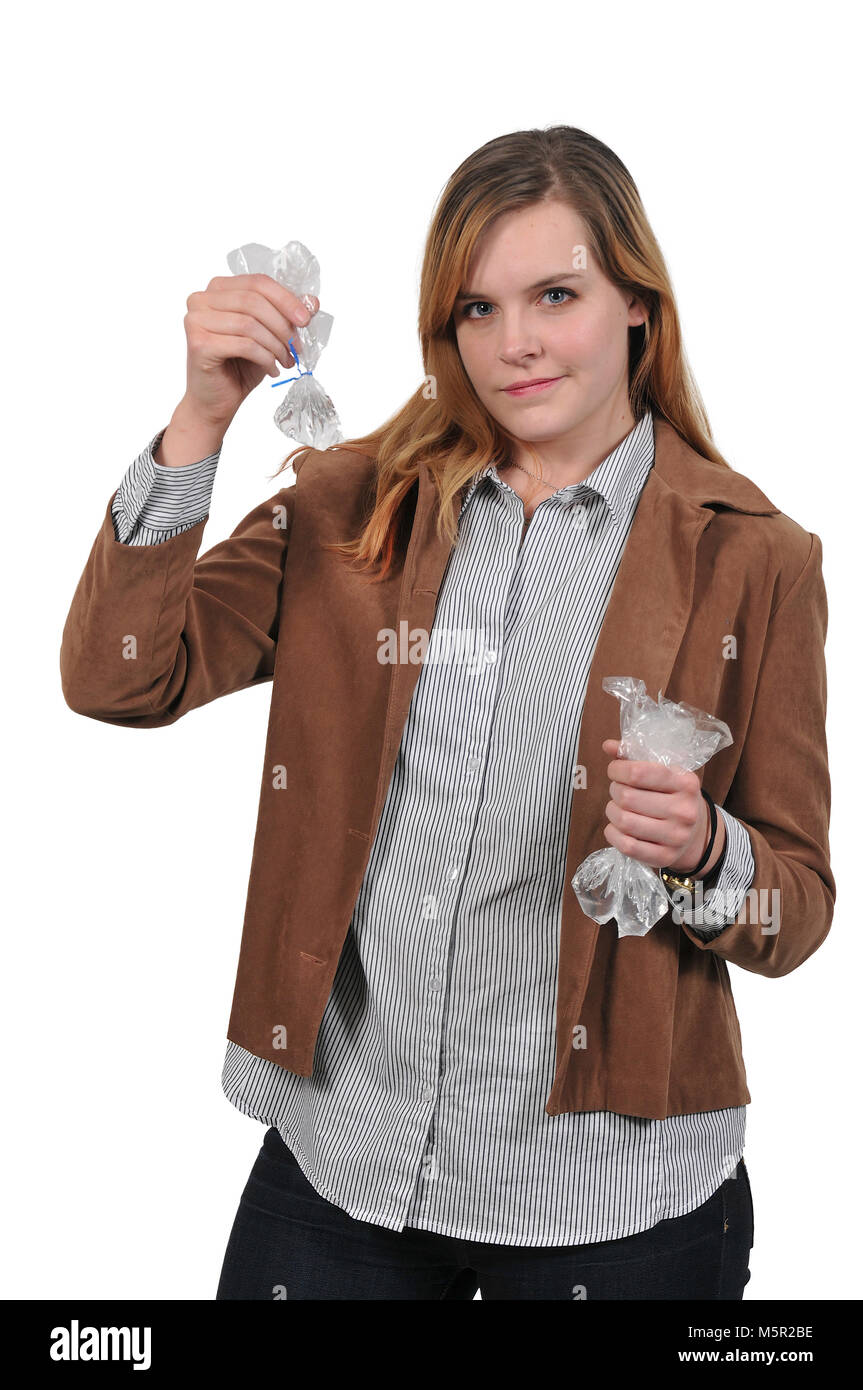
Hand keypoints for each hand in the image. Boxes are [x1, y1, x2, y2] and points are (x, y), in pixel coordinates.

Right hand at [181, 273, 319, 432]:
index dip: (286, 299)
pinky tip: (272, 370)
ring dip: (276, 345)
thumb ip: (285, 314)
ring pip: (250, 324)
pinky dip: (265, 358)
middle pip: (254, 301)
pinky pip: (244, 344)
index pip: (258, 282)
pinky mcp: (199, 344)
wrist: (215, 401)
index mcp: (217, 289)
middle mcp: (201, 300)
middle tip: (297, 348)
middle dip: (283, 326)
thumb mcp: (268, 335)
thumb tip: (312, 301)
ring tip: (286, 362)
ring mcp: (196, 320)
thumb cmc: (239, 366)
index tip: (306, 320)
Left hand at [600, 739, 725, 874]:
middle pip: (627, 797)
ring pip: (624, 821)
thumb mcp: (664, 774)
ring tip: (616, 808)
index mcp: (685, 783)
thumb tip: (608, 745)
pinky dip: (612, 834)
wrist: (697, 835)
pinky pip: (626, 845)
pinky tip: (615, 827)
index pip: (639, 772)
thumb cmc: (673, 797)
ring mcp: (676, 836)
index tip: (615, 771)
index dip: (617, 769)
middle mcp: (684, 810)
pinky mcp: (664, 857)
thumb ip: (635, 757)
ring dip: (611, 811)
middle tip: (618, 791)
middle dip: (614, 790)